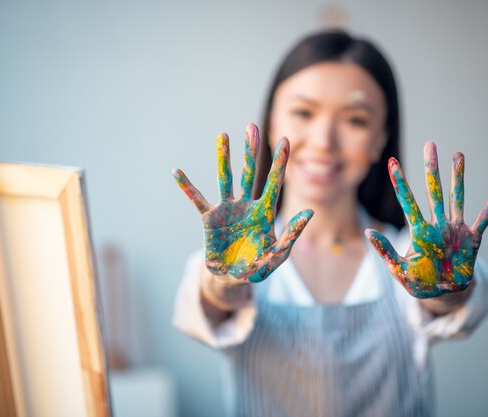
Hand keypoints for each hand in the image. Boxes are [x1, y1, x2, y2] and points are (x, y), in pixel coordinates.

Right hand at [173, 123, 312, 283]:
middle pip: (249, 173)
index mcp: (263, 212)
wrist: (232, 278)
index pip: (274, 183)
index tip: (286, 140)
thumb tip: (309, 213)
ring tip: (222, 135)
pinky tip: (177, 172)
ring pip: (225, 179)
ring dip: (223, 158)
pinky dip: (187, 187)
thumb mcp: (277, 255)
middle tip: (251, 127)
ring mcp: (226, 210)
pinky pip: (196, 200)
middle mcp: (245, 206)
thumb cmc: (257, 266)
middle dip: (251, 151)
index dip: (280, 163)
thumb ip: (292, 235)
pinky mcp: (209, 219)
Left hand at [365, 142, 487, 298]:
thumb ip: (386, 251)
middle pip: (433, 191)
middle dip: (431, 170)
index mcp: (419, 232)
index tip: (392, 162)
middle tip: (429, 145)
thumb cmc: (420, 282)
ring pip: (456, 198)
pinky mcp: (472, 239)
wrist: (444, 294)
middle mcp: (437, 225)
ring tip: (458, 155)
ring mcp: (455, 229)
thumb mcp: (399, 269)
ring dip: (458, 178)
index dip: (400, 182)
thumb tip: (368, 232)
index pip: (407, 202)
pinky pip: (483, 219)